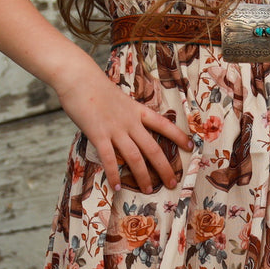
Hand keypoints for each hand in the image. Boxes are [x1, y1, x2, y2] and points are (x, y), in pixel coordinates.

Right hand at [54, 66, 192, 191]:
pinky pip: (109, 159)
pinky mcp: (98, 134)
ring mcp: (115, 129)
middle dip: (165, 168)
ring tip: (149, 190)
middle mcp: (130, 121)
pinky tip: (117, 187)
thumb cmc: (94, 86)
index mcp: (136, 110)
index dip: (178, 136)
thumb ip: (124, 113)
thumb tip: (126, 126)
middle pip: (153, 148)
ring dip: (143, 176)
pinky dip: (114, 174)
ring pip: (135, 157)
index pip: (163, 124)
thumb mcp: (118, 98)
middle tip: (173, 183)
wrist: (78, 77)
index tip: (191, 147)